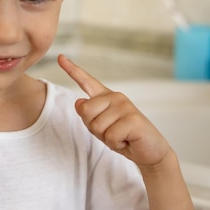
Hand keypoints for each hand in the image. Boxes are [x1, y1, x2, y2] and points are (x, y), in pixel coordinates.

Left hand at [58, 54, 170, 168]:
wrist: (150, 152)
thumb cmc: (124, 138)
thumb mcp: (101, 128)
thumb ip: (89, 115)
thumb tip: (79, 102)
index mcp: (106, 97)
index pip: (86, 81)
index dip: (72, 69)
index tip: (60, 57)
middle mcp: (115, 97)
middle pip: (85, 110)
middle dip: (94, 128)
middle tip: (112, 132)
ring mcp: (125, 106)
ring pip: (96, 126)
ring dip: (106, 138)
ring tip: (121, 136)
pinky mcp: (133, 119)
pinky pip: (110, 136)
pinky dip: (116, 144)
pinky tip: (127, 140)